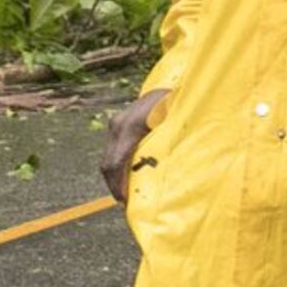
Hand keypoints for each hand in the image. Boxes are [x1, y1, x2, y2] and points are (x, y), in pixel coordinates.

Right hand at [101, 88, 169, 203]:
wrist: (172, 82)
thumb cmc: (179, 104)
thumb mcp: (177, 125)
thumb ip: (170, 147)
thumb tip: (171, 175)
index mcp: (132, 125)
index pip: (117, 162)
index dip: (119, 185)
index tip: (127, 202)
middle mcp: (119, 124)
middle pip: (108, 163)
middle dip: (115, 186)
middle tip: (127, 204)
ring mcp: (116, 124)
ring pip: (107, 159)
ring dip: (114, 179)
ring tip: (126, 195)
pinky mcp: (117, 125)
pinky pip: (112, 152)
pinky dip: (116, 168)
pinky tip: (126, 179)